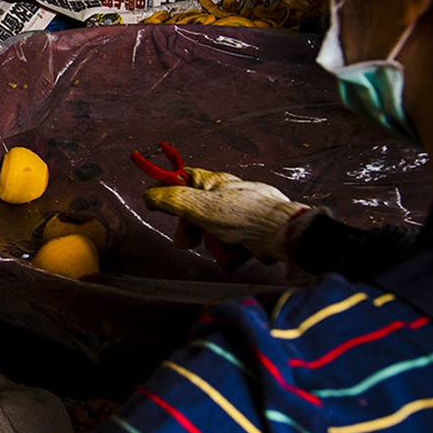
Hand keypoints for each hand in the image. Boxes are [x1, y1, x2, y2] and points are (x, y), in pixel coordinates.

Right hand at [144, 172, 317, 262]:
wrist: (283, 235)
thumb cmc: (244, 217)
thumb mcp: (200, 207)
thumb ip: (172, 200)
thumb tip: (149, 195)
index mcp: (214, 182)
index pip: (183, 177)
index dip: (167, 188)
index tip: (153, 203)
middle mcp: (228, 195)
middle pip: (196, 211)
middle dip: (191, 230)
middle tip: (188, 243)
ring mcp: (242, 213)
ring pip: (214, 232)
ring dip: (215, 245)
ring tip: (224, 250)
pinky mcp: (253, 232)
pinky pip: (233, 244)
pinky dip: (233, 253)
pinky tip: (238, 256)